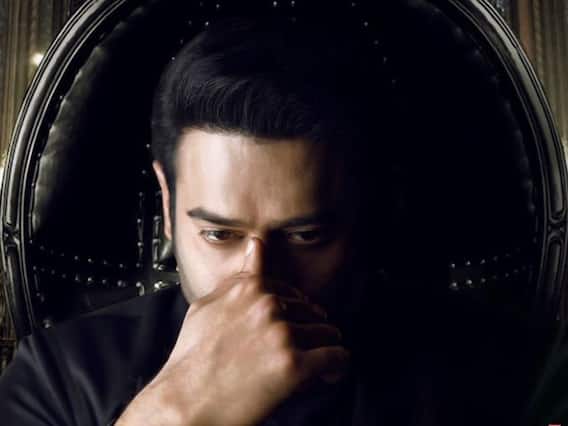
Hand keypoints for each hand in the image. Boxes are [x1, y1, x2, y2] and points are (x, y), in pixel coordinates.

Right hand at [116, 238, 349, 425]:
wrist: (185, 404)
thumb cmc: (191, 360)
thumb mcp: (205, 307)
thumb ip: (236, 278)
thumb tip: (255, 248)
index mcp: (248, 289)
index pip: (290, 290)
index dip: (294, 310)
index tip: (296, 321)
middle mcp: (267, 306)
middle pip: (310, 311)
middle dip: (310, 329)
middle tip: (302, 347)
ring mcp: (282, 334)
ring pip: (327, 331)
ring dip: (325, 346)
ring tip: (318, 361)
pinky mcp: (294, 365)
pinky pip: (335, 358)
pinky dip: (337, 366)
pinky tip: (331, 372)